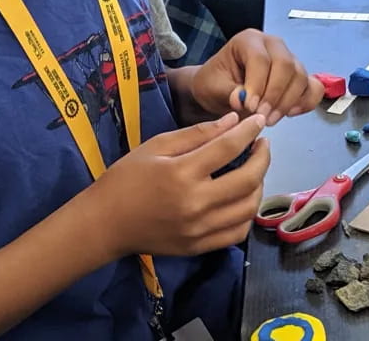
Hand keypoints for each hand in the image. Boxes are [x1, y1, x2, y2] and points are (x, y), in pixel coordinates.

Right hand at [90, 112, 269, 257]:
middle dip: (263, 158)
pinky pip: (237, 232)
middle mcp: (195, 203)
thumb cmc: (126, 178)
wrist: (104, 224)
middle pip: (248, 179)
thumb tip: (233, 122)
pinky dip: (247, 213)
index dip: (249, 131)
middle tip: (262, 145)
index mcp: (182, 173)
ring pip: (249, 208)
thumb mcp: (157, 145)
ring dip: (259, 185)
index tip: (259, 121)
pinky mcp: (199, 247)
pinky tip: (242, 198)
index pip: (228, 147)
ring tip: (254, 170)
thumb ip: (197, 133)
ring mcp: (199, 229)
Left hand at [192, 29, 324, 125]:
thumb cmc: (215, 83)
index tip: (250, 106)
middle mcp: (272, 45)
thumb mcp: (212, 87)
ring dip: (288, 102)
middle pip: (285, 65)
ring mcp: (289, 58)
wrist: (221, 89)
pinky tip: (290, 113)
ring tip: (270, 120)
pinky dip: (306, 102)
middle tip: (262, 117)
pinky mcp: (298, 76)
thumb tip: (241, 99)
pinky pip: (313, 87)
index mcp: (249, 40)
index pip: (260, 59)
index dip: (257, 84)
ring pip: (300, 77)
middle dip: (275, 94)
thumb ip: (227, 92)